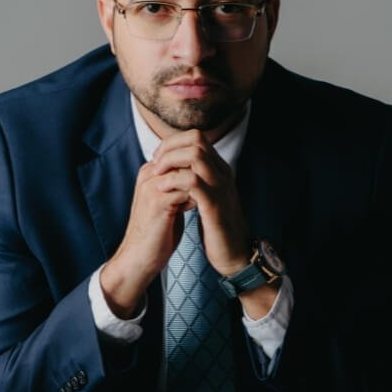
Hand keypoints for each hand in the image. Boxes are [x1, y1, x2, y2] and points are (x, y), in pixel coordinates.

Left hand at [152, 129, 249, 276]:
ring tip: (157, 173)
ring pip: (196, 155)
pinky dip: (174, 181)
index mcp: (219, 169)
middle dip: (170, 146)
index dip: (173, 142)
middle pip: (197, 139)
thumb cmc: (217, 227)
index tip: (158, 157)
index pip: (196, 137)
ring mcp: (220, 187)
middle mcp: (222, 173)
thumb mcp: (208, 197)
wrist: (235, 254)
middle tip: (156, 163)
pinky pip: (193, 182)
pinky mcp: (214, 205)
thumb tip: (176, 168)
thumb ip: (198, 180)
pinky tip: (162, 190)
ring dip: (171, 160)